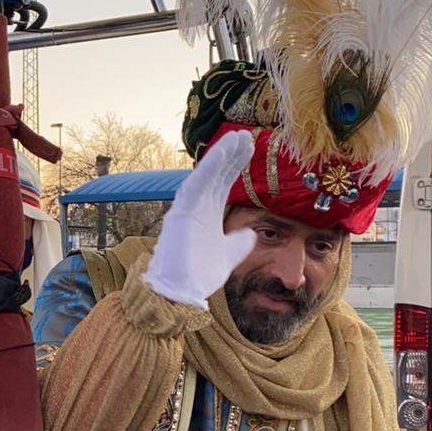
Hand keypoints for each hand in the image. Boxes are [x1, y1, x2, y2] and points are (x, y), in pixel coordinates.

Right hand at [143, 129, 258, 306]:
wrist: (181, 295)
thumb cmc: (198, 275)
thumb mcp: (228, 256)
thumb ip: (239, 243)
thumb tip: (251, 232)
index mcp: (206, 214)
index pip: (223, 183)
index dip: (235, 165)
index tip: (250, 148)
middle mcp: (196, 208)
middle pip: (215, 175)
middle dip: (231, 155)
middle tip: (246, 136)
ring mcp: (186, 210)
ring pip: (204, 176)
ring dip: (220, 156)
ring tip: (235, 138)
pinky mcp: (180, 214)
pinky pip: (195, 186)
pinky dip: (208, 170)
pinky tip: (220, 155)